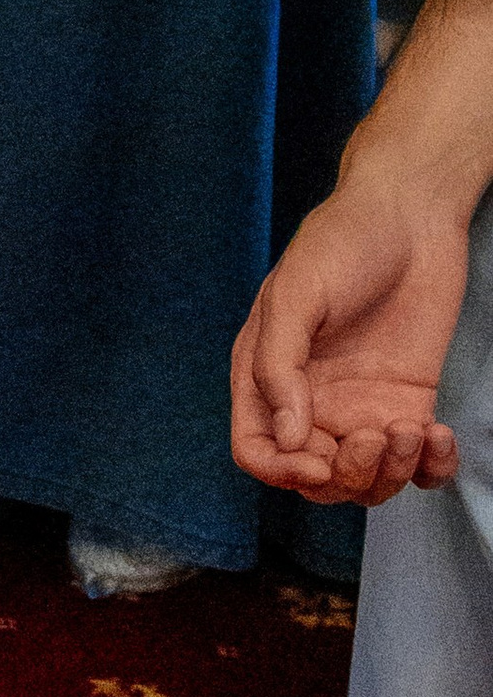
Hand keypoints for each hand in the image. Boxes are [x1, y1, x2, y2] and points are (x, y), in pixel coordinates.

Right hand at [231, 172, 471, 502]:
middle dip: (346, 474)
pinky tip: (439, 434)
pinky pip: (416, 467)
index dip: (282, 469)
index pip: (258, 449)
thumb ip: (280, 366)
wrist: (410, 214)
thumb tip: (289, 438)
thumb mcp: (297, 295)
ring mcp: (362, 405)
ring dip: (389, 473)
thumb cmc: (342, 241)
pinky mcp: (409, 403)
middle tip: (374, 434)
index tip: (319, 458)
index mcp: (266, 374)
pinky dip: (430, 470)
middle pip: (315, 478)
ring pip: (367, 481)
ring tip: (412, 429)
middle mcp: (311, 400)